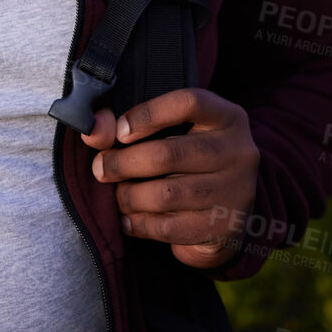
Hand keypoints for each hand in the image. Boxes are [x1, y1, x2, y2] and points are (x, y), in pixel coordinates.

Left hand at [79, 87, 259, 269]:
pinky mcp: (224, 228)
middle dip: (123, 163)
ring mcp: (236, 192)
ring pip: (165, 194)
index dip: (148, 113)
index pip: (189, 102)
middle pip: (169, 153)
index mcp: (228, 118)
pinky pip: (169, 227)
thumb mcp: (174, 135)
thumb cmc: (190, 164)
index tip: (120, 131)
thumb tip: (93, 131)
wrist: (228, 215)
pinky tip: (128, 219)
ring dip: (129, 196)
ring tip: (119, 195)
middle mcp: (239, 152)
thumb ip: (128, 128)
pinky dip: (139, 224)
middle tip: (101, 169)